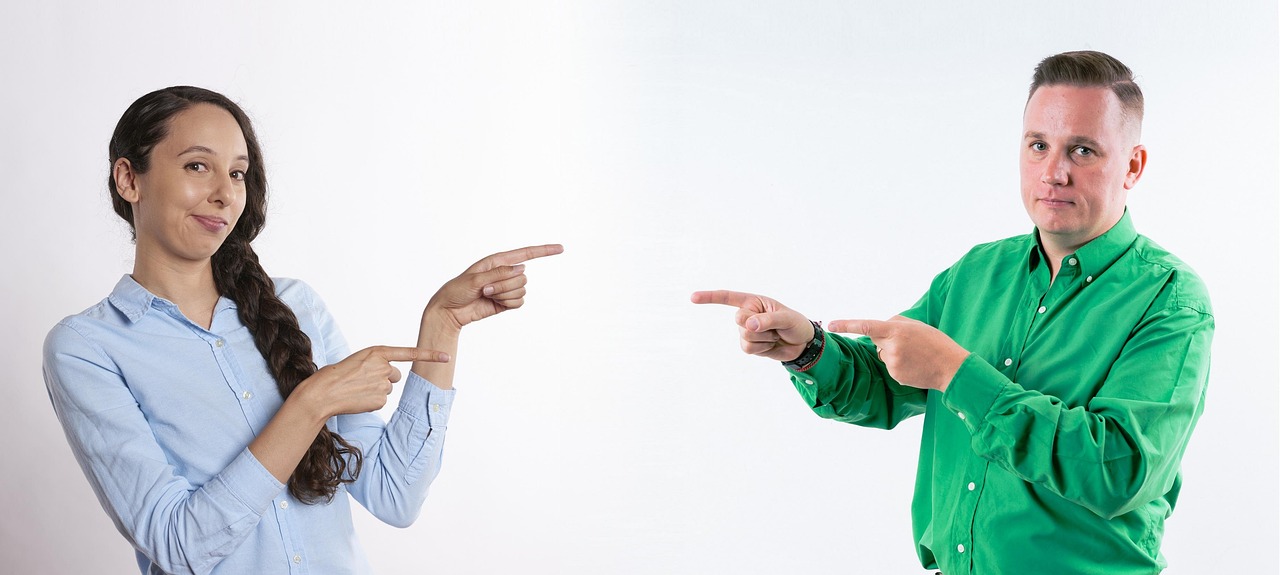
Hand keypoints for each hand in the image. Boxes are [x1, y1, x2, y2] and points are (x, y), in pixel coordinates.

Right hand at [296, 346, 449, 420]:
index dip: (430, 355)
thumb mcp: (359, 359)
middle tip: (363, 379)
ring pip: (388, 388)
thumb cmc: (338, 374)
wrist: (324, 392)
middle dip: (383, 378)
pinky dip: (372, 401)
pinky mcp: (380, 400)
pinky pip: (382, 400)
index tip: (446, 357)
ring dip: (376, 389)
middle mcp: (384, 367)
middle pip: (395, 375)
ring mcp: (383, 384)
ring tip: (358, 388)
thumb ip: (378, 363)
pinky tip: (358, 398)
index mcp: (378, 352)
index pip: (409, 353)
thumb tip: (392, 377)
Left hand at [425, 244, 563, 330]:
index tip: (561, 248)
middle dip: (504, 286)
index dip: (544, 251)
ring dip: (504, 296)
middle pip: (522, 278)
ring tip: (486, 296)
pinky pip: (518, 303)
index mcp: (497, 261)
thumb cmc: (457, 290)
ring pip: (521, 291)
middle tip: (485, 289)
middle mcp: (505, 273)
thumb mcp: (475, 279)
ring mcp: (506, 288)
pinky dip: (507, 304)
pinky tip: (494, 303)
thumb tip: (521, 269)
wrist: (449, 310)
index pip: (526, 254)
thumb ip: (499, 274)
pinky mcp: (506, 302)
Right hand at [691, 290, 814, 361]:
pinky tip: (771, 345)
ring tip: (775, 336)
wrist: (801, 344)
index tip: (693, 298)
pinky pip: (749, 348)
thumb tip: (748, 325)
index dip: (710, 297)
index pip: (729, 297)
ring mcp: (746, 331)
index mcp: (754, 301)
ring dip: (764, 339)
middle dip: (758, 326)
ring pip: (745, 337)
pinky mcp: (749, 345)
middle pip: (739, 320)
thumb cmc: (796, 325)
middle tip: (774, 327)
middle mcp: (747, 314)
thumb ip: (768, 320)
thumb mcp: (787, 319)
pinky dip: (763, 348)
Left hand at [827, 315, 969, 390]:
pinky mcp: (895, 375)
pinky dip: (899, 365)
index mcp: (896, 330)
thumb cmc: (935, 343)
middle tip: (909, 343)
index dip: (847, 325)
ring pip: (883, 355)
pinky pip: (890, 367)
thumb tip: (879, 326)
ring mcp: (892, 363)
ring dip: (894, 353)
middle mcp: (891, 347)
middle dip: (886, 340)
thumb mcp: (917, 325)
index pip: (866, 326)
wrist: (951, 367)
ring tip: (915, 355)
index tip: (831, 324)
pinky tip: (914, 365)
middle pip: (876, 341)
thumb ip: (895, 322)